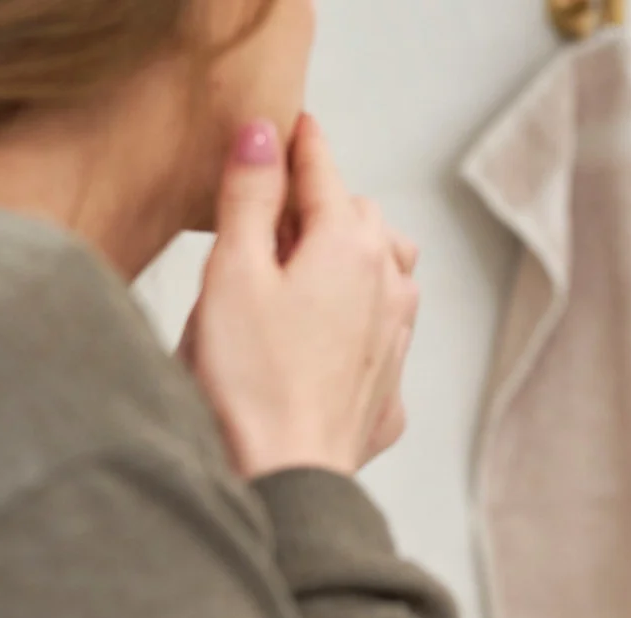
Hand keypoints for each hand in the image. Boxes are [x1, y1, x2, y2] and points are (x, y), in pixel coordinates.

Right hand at [186, 114, 421, 479]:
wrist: (287, 478)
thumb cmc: (250, 380)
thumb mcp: (233, 272)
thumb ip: (251, 196)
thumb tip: (264, 133)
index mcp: (351, 244)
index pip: (323, 171)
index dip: (297, 147)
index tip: (288, 127)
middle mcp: (389, 285)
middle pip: (359, 218)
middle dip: (320, 206)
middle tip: (269, 215)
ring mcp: (397, 339)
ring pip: (383, 270)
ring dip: (347, 257)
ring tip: (299, 271)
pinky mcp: (388, 388)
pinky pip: (380, 330)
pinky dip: (354, 316)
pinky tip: (315, 338)